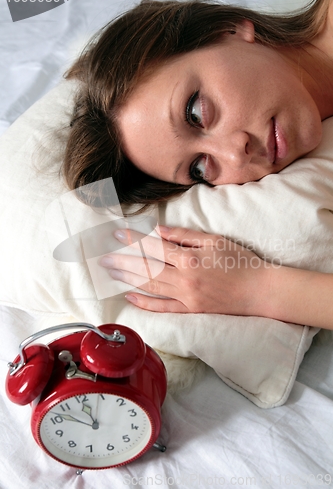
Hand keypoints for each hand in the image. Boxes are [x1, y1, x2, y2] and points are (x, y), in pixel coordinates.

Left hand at [99, 226, 269, 314]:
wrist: (260, 290)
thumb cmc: (241, 261)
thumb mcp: (214, 241)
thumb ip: (185, 236)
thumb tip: (158, 232)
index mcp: (190, 258)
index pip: (154, 247)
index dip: (134, 240)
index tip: (117, 234)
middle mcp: (184, 279)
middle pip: (147, 268)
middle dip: (123, 261)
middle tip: (104, 257)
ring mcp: (187, 297)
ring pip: (151, 287)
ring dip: (128, 279)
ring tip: (110, 273)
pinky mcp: (191, 310)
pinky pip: (163, 308)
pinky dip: (146, 303)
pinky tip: (130, 296)